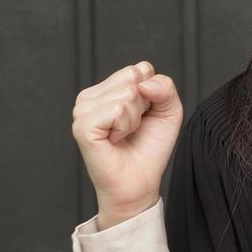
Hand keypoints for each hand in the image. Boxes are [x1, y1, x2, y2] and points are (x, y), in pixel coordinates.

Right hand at [70, 61, 182, 228]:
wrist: (139, 182)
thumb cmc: (149, 148)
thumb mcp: (169, 111)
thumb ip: (165, 87)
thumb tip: (143, 82)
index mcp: (107, 89)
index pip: (140, 69)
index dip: (153, 94)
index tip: (144, 116)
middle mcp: (91, 96)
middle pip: (133, 77)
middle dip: (144, 105)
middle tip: (134, 127)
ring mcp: (83, 110)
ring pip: (126, 93)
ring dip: (134, 118)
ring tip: (123, 135)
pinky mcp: (82, 125)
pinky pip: (117, 109)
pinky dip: (125, 126)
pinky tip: (115, 139)